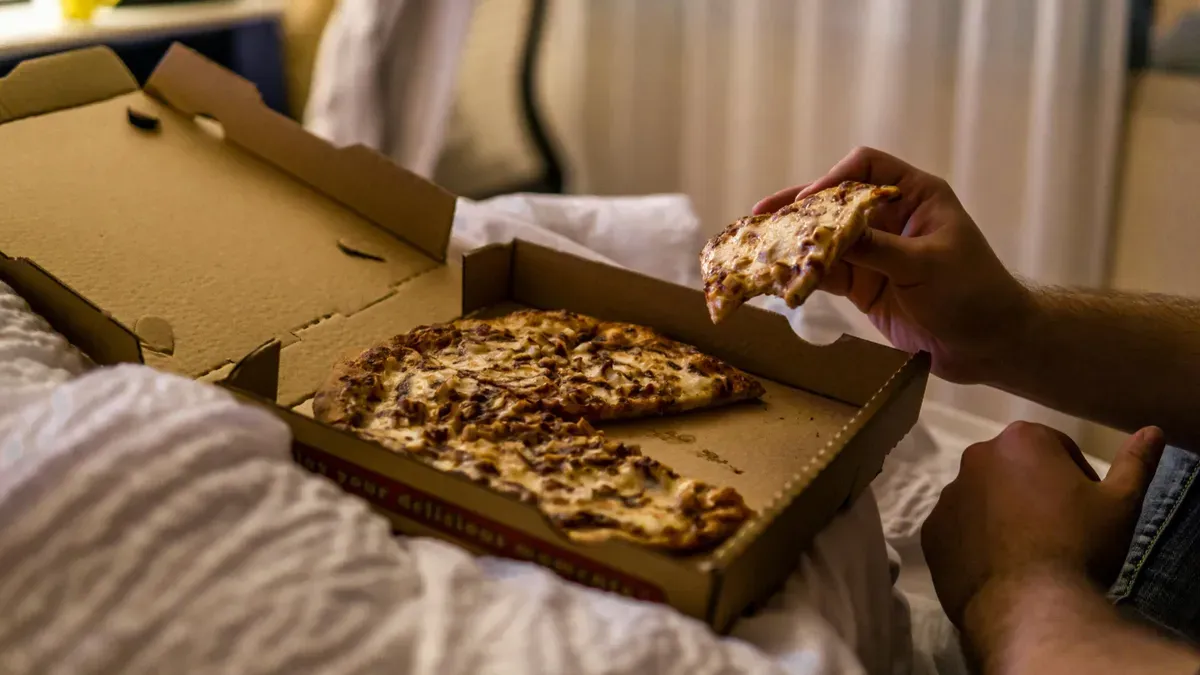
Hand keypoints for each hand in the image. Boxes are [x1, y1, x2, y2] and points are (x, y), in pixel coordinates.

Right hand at [753, 146, 1031, 383]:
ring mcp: (876, 252)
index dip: (834, 179)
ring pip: (825, 238)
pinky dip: (804, 273)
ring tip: (757, 245)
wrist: (990, 346)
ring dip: (794, 242)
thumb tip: (827, 233)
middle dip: (799, 208)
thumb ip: (876, 248)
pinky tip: (778, 276)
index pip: (866, 169)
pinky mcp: (865, 285)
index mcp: (916, 196)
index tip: (811, 204)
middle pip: (835, 202)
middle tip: (761, 215)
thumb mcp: (925, 265)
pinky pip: (827, 272)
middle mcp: (891, 218)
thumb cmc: (974, 293)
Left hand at [921, 422, 1165, 629]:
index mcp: (1020, 439)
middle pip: (1013, 469)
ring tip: (1028, 551)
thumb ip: (1134, 463)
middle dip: (1034, 491)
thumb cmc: (1080, 545)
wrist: (1030, 605)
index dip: (1076, 477)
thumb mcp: (1120, 504)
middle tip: (1059, 530)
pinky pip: (958, 529)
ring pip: (982, 497)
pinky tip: (1000, 566)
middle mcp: (975, 456)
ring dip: (1001, 513)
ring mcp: (947, 494)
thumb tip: (1151, 432)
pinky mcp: (930, 532)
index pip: (1054, 448)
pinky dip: (975, 540)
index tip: (1086, 508)